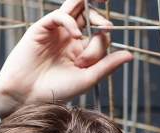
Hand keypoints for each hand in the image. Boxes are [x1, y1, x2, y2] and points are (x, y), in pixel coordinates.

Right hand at [0, 0, 131, 117]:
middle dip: (100, 20)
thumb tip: (130, 54)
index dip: (101, 44)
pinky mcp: (42, 28)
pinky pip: (60, 15)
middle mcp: (71, 38)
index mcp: (83, 50)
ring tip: (99, 3)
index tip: (89, 62)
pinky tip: (76, 34)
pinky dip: (70, 21)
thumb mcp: (88, 79)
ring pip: (74, 7)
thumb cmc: (57, 91)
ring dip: (87, 3)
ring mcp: (57, 31)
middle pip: (90, 15)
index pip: (100, 36)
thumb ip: (107, 65)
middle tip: (105, 29)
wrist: (29, 96)